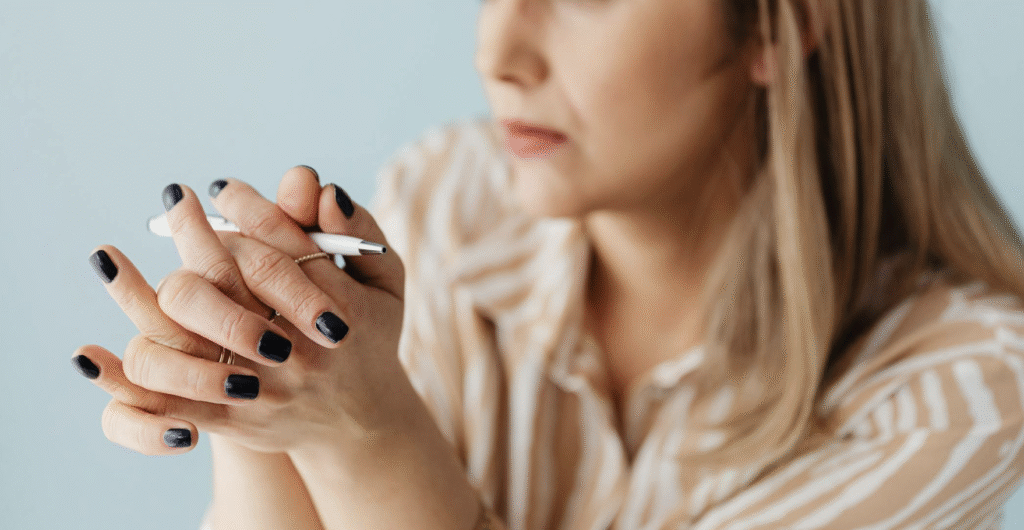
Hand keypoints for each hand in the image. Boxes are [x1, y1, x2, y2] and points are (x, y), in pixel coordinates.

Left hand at [73, 168, 407, 454]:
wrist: (362, 422)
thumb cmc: (371, 335)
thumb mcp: (385, 280)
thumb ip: (358, 230)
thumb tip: (322, 189)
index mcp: (343, 310)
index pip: (284, 245)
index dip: (247, 207)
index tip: (220, 186)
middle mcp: (302, 349)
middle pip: (230, 281)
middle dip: (197, 236)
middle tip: (181, 206)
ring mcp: (266, 387)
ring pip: (189, 336)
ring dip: (143, 294)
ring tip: (110, 258)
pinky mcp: (236, 420)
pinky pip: (172, 403)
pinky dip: (124, 383)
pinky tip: (85, 353)